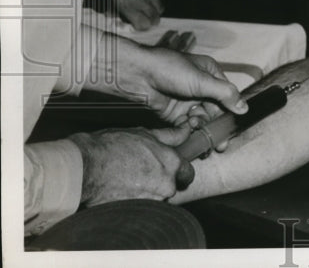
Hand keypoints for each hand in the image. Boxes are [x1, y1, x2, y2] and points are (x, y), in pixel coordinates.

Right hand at [70, 126, 194, 205]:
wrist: (84, 167)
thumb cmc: (112, 147)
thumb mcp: (144, 134)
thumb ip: (169, 136)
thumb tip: (185, 131)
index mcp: (171, 163)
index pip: (187, 172)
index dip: (178, 170)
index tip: (167, 168)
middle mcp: (166, 185)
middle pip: (170, 186)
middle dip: (159, 181)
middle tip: (140, 172)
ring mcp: (150, 201)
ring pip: (154, 197)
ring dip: (145, 191)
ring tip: (127, 179)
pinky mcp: (135, 213)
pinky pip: (140, 207)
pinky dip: (132, 200)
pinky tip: (120, 189)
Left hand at [99, 36, 246, 123]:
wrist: (138, 76)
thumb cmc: (171, 70)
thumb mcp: (202, 80)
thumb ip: (225, 94)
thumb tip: (244, 108)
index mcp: (210, 74)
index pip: (227, 95)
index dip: (231, 112)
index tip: (233, 129)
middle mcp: (201, 87)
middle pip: (215, 110)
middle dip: (217, 126)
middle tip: (220, 145)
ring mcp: (187, 101)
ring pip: (201, 119)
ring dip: (203, 128)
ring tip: (200, 135)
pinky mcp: (174, 113)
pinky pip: (187, 125)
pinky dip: (189, 130)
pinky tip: (189, 132)